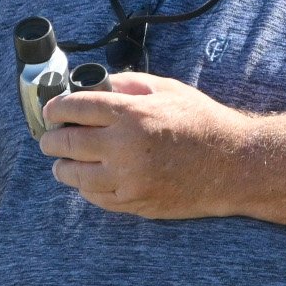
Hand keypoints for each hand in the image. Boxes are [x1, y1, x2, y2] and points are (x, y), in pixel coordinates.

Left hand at [39, 72, 254, 220]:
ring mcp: (126, 178)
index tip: (53, 111)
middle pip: (63, 143)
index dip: (56, 108)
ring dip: (63, 165)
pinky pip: (91, 196)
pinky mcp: (131, 202)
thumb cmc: (203, 123)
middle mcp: (124, 147)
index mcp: (133, 114)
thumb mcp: (171, 90)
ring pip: (71, 174)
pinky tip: (92, 176)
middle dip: (51, 138)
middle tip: (52, 136)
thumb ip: (130, 83)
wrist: (233, 164)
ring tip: (67, 160)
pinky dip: (86, 185)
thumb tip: (94, 84)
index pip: (74, 108)